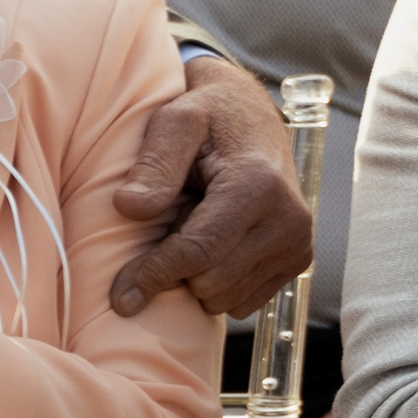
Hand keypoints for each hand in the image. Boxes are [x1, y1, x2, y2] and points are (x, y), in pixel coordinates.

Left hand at [111, 56, 313, 318]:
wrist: (253, 117)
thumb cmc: (208, 116)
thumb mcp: (175, 121)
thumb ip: (154, 163)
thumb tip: (130, 208)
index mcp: (258, 185)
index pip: (198, 253)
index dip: (152, 278)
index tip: (120, 296)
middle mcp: (289, 218)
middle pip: (210, 283)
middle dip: (174, 272)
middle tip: (164, 235)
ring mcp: (298, 242)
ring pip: (227, 299)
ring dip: (197, 278)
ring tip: (194, 233)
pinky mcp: (298, 258)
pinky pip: (245, 301)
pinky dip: (220, 285)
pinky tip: (215, 248)